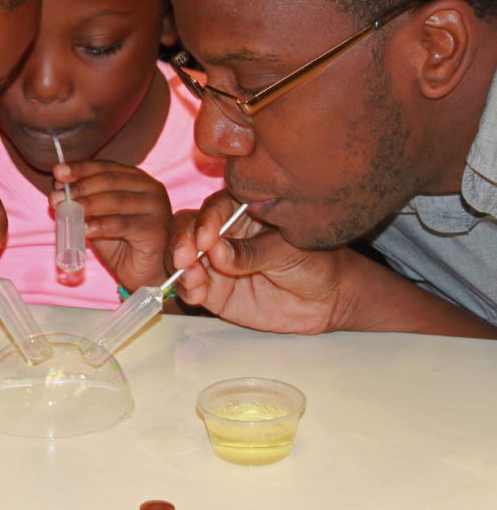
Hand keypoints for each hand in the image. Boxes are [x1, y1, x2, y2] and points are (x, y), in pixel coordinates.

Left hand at [52, 160, 170, 291]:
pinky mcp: (155, 231)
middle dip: (80, 187)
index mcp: (137, 179)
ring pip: (115, 201)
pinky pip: (123, 225)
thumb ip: (83, 202)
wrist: (143, 273)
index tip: (57, 172)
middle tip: (56, 197)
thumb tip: (59, 189)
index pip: (106, 167)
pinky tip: (83, 228)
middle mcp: (151, 189)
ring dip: (86, 205)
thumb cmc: (121, 243)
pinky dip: (100, 225)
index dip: (81, 169)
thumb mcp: (97, 218)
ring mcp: (157, 209)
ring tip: (66, 211)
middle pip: (110, 181)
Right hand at [168, 191, 352, 333]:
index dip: (205, 221)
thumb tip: (217, 252)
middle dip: (182, 241)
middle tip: (185, 258)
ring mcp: (214, 262)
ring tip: (192, 279)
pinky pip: (190, 286)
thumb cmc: (316, 263)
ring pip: (182, 257)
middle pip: (188, 228)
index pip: (214, 208)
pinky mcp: (212, 289)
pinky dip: (186, 290)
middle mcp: (221, 233)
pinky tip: (195, 294)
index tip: (206, 239)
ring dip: (180, 267)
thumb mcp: (288, 253)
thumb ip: (252, 253)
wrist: (328, 301)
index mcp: (241, 211)